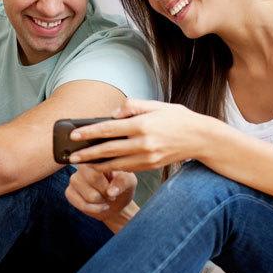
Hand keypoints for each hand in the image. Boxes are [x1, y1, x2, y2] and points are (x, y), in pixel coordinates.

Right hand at [65, 164, 136, 223]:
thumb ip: (122, 183)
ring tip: (105, 199)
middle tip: (111, 195)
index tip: (114, 189)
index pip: (96, 164)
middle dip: (105, 192)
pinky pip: (79, 203)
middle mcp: (82, 165)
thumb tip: (111, 191)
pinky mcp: (69, 192)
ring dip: (100, 202)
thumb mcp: (129, 182)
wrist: (115, 204)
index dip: (107, 181)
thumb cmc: (121, 188)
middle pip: (91, 178)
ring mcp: (74, 178)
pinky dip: (93, 209)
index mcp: (97, 158)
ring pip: (87, 194)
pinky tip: (98, 206)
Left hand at [67, 99, 214, 172]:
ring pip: (116, 163)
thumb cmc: (178, 118)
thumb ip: (133, 106)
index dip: (88, 133)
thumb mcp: (156, 105)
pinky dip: (113, 168)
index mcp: (142, 125)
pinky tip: (102, 166)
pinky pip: (127, 168)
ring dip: (97, 165)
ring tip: (82, 164)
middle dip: (87, 154)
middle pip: (108, 150)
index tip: (74, 135)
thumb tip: (113, 113)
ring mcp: (147, 157)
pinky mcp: (151, 166)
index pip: (108, 129)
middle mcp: (143, 143)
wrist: (201, 138)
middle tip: (71, 157)